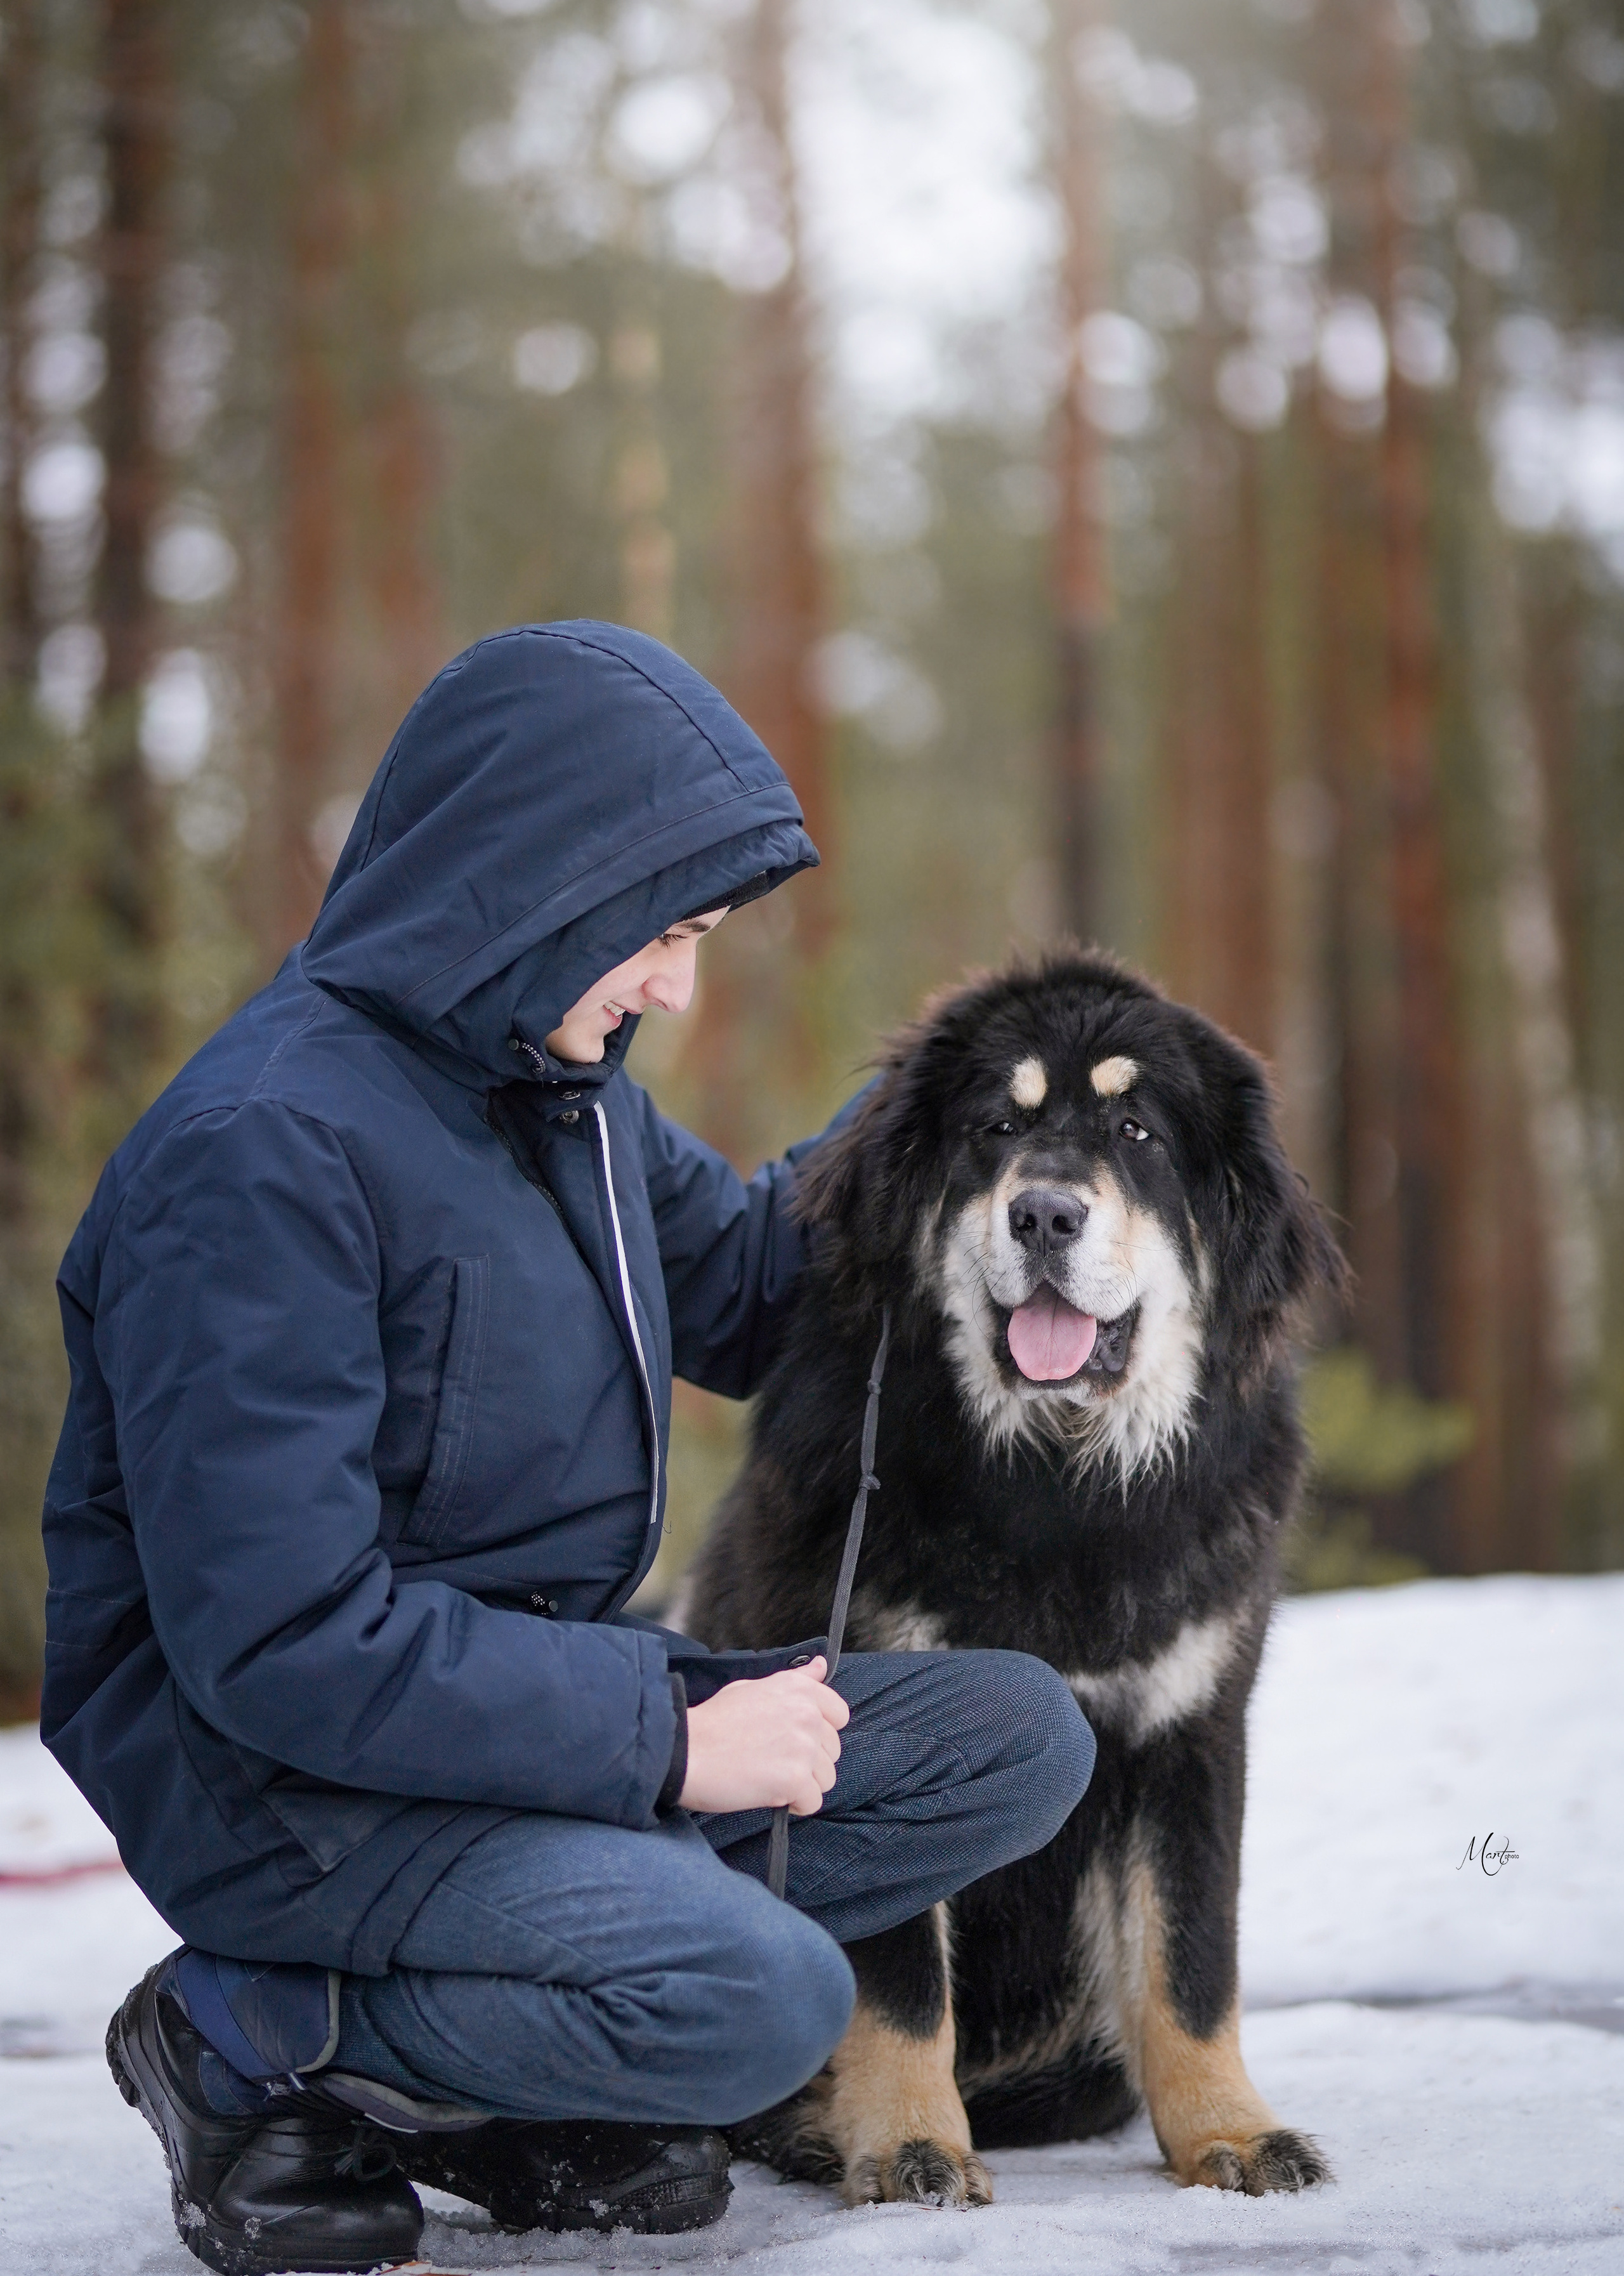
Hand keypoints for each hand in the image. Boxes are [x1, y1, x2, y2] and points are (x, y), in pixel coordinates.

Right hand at [678, 1657, 848, 1816]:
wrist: (686, 1751)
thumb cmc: (714, 1722)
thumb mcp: (754, 1687)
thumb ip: (794, 1680)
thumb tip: (822, 1667)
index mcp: (799, 1689)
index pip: (839, 1715)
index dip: (819, 1732)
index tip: (794, 1739)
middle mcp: (807, 1714)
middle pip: (832, 1751)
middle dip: (808, 1761)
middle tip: (772, 1761)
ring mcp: (804, 1747)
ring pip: (826, 1779)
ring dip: (802, 1784)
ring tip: (768, 1777)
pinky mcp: (795, 1779)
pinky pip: (813, 1802)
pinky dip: (794, 1805)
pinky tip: (769, 1794)